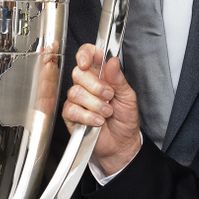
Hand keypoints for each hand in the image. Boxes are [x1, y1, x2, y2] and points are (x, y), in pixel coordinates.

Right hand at [62, 43, 141, 175]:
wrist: (121, 144)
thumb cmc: (124, 119)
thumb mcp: (128, 96)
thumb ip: (118, 78)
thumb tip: (112, 61)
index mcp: (101, 75)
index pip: (88, 55)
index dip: (85, 54)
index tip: (87, 62)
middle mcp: (86, 85)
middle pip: (78, 73)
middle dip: (96, 86)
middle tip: (109, 96)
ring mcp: (77, 100)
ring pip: (75, 92)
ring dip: (95, 104)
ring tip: (106, 113)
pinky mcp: (70, 116)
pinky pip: (72, 110)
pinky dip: (88, 116)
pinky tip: (97, 121)